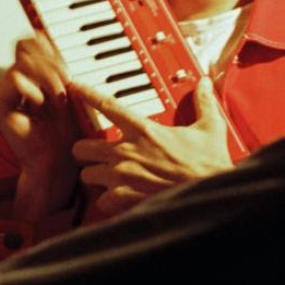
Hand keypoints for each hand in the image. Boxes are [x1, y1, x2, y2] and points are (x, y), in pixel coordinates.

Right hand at [0, 32, 80, 220]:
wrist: (55, 164)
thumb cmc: (64, 134)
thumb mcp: (64, 92)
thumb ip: (53, 67)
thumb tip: (42, 36)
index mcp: (27, 81)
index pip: (28, 47)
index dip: (44, 44)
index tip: (62, 56)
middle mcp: (11, 87)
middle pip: (25, 51)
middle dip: (50, 63)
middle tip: (65, 82)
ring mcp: (1, 97)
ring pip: (21, 64)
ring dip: (46, 77)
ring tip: (58, 95)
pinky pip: (14, 81)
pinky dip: (34, 89)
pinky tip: (42, 103)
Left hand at [71, 76, 233, 214]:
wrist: (210, 194)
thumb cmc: (209, 165)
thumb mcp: (210, 128)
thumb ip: (202, 103)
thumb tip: (203, 84)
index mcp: (143, 129)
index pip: (106, 105)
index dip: (86, 94)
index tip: (73, 88)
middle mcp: (127, 151)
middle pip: (82, 146)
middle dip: (85, 150)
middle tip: (93, 153)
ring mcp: (122, 176)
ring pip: (87, 175)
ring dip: (95, 176)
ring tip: (106, 177)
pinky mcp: (124, 198)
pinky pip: (101, 200)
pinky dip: (107, 200)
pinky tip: (118, 198)